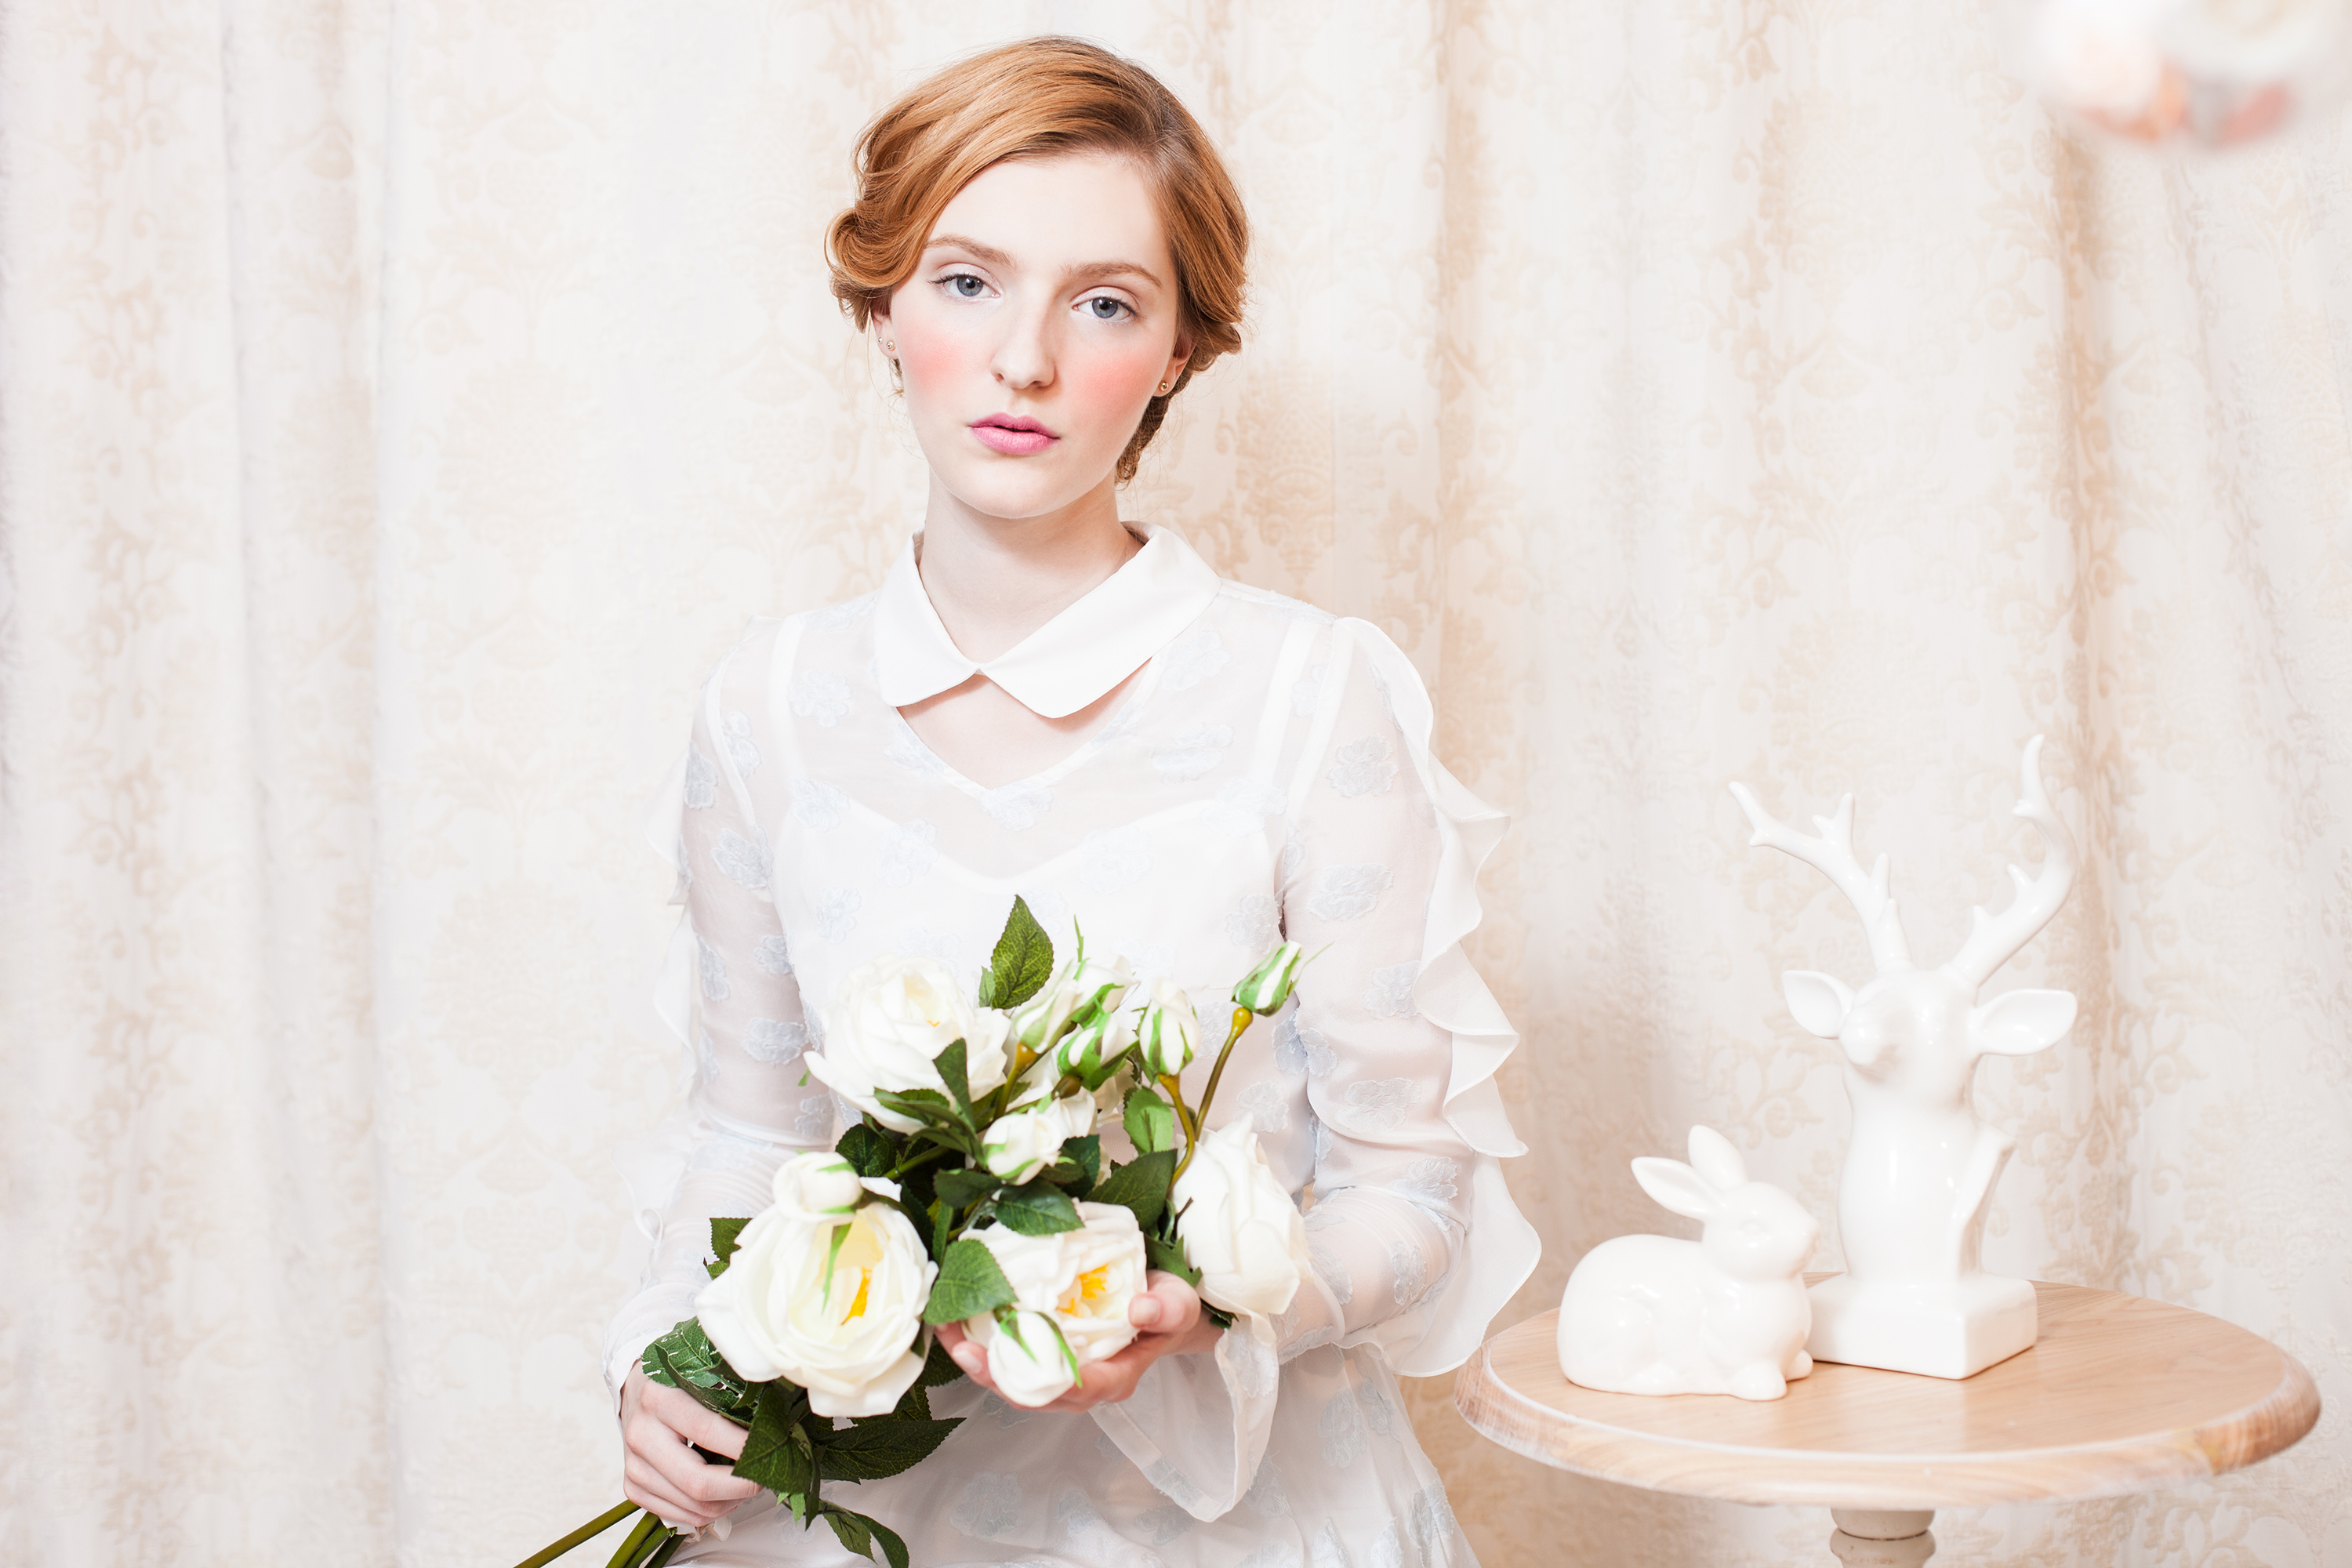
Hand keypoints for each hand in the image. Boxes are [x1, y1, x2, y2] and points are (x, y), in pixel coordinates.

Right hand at [618, 1366, 761, 1530]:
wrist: (633, 1390)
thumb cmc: (674, 1383)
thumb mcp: (698, 1375)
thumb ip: (729, 1394)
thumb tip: (772, 1422)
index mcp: (658, 1399)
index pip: (706, 1431)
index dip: (742, 1447)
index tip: (770, 1447)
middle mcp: (642, 1435)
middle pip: (697, 1481)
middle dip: (741, 1486)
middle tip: (764, 1476)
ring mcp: (634, 1466)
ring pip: (692, 1505)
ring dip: (730, 1502)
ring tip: (747, 1484)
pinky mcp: (633, 1488)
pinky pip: (681, 1516)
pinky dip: (711, 1511)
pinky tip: (724, 1494)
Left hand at [934, 1271, 1222, 1413]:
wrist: (1160, 1303)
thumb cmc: (1168, 1307)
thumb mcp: (1178, 1303)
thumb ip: (1165, 1309)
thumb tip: (1139, 1311)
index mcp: (1116, 1377)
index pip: (1077, 1389)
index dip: (1040, 1382)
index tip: (1008, 1365)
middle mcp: (1084, 1385)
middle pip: (1034, 1393)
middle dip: (994, 1375)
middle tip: (961, 1349)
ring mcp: (1063, 1374)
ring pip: (1016, 1380)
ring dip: (980, 1361)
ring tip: (947, 1333)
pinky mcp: (1047, 1356)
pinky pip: (1012, 1360)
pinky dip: (984, 1344)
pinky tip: (958, 1323)